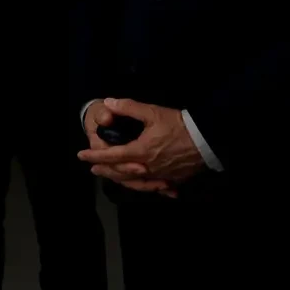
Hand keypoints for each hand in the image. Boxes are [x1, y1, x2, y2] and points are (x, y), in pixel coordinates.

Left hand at [79, 97, 203, 193]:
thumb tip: (109, 103)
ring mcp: (162, 176)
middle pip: (121, 173)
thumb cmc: (179, 125)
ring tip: (114, 177)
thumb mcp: (152, 112)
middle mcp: (148, 167)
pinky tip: (144, 185)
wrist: (207, 139)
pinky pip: (155, 186)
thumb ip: (129, 107)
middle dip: (105, 171)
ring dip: (122, 180)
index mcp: (141, 152)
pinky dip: (146, 186)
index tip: (82, 156)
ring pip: (137, 183)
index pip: (111, 156)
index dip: (95, 156)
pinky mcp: (174, 179)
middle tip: (94, 169)